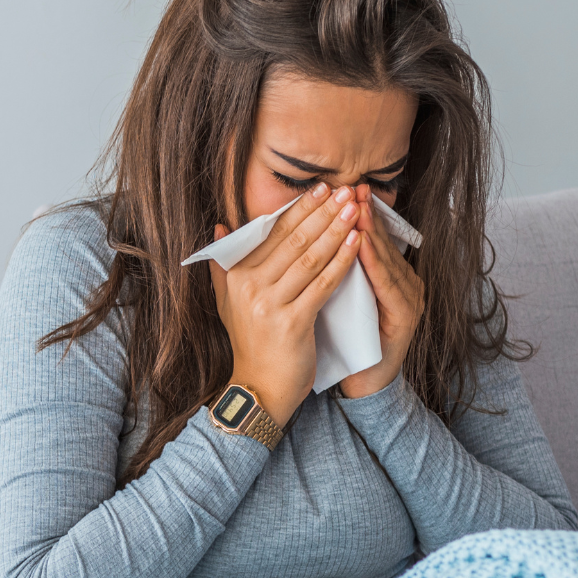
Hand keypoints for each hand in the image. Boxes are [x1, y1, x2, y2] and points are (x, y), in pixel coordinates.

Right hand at [208, 183, 361, 425]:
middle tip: (344, 189)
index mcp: (237, 275)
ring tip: (354, 209)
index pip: (272, 232)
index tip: (320, 188)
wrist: (260, 389)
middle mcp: (250, 286)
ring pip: (310, 258)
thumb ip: (224, 265)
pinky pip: (323, 284)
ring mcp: (270, 304)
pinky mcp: (292, 322)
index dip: (299, 208)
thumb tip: (220, 225)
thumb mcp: (229, 302)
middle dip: (322, 212)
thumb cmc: (252, 345)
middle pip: (293, 240)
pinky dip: (341, 261)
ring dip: (335, 229)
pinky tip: (357, 243)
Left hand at [338, 185, 424, 399]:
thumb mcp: (333, 297)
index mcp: (385, 276)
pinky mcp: (407, 317)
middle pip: (381, 242)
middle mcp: (403, 282)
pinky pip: (389, 285)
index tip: (336, 188)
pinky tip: (363, 245)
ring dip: (372, 231)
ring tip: (355, 207)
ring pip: (387, 259)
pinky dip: (376, 263)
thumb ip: (327, 267)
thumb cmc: (343, 341)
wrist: (360, 384)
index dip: (353, 213)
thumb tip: (300, 235)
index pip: (369, 238)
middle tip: (350, 186)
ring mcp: (409, 299)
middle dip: (364, 213)